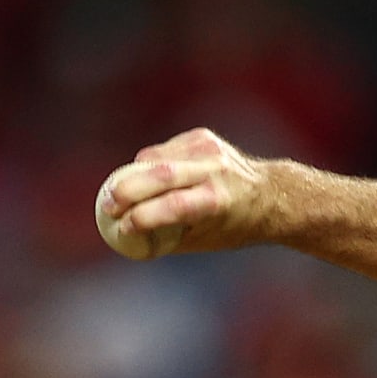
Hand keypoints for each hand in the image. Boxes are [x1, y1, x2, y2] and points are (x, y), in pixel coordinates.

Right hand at [100, 128, 273, 251]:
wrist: (271, 194)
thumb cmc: (232, 225)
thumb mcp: (205, 240)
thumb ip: (166, 234)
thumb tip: (122, 233)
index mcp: (219, 201)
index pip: (174, 206)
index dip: (142, 217)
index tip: (122, 227)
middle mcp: (215, 171)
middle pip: (159, 175)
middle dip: (125, 191)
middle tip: (106, 206)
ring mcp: (209, 150)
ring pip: (155, 160)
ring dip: (132, 178)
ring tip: (124, 196)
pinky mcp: (202, 138)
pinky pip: (162, 152)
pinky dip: (148, 166)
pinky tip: (152, 178)